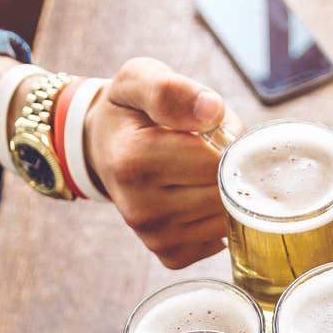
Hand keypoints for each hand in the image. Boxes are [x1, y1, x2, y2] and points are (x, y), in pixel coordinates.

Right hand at [85, 58, 241, 268]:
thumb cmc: (129, 111)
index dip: (229, 142)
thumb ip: (173, 90)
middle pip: (224, 193)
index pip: (216, 162)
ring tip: (199, 172)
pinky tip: (195, 196)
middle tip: (207, 150)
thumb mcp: (141, 79)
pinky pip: (217, 241)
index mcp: (134, 159)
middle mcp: (140, 205)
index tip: (213, 130)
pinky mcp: (167, 253)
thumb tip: (211, 110)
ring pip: (226, 219)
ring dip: (225, 195)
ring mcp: (152, 234)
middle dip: (230, 169)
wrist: (103, 147)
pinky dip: (215, 218)